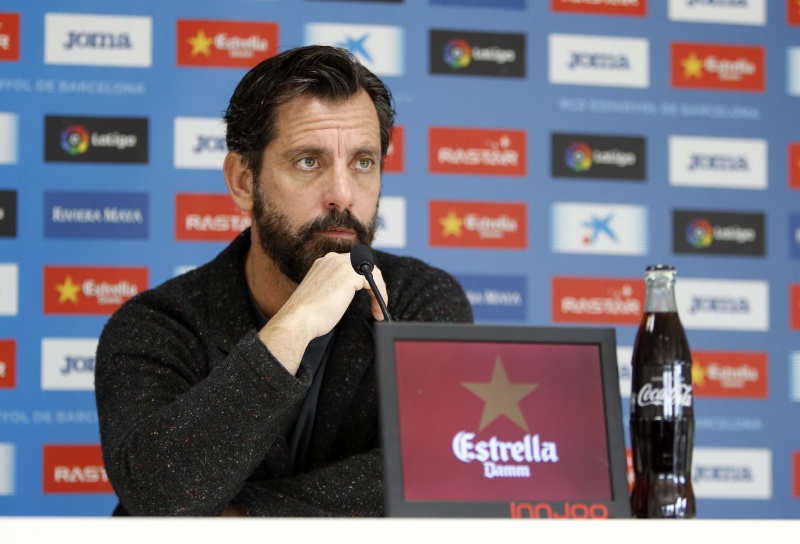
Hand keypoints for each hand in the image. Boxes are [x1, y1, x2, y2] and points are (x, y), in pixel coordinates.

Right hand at [257, 251, 387, 373]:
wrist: (298, 320)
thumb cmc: (307, 315)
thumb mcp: (323, 294)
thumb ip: (335, 287)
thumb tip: (346, 293)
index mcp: (324, 264)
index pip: (353, 265)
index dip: (364, 280)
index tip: (368, 297)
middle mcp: (332, 260)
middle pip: (365, 265)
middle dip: (374, 284)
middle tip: (376, 304)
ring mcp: (340, 265)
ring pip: (372, 272)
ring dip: (378, 291)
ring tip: (377, 310)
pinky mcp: (349, 275)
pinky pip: (374, 281)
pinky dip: (380, 295)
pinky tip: (377, 310)